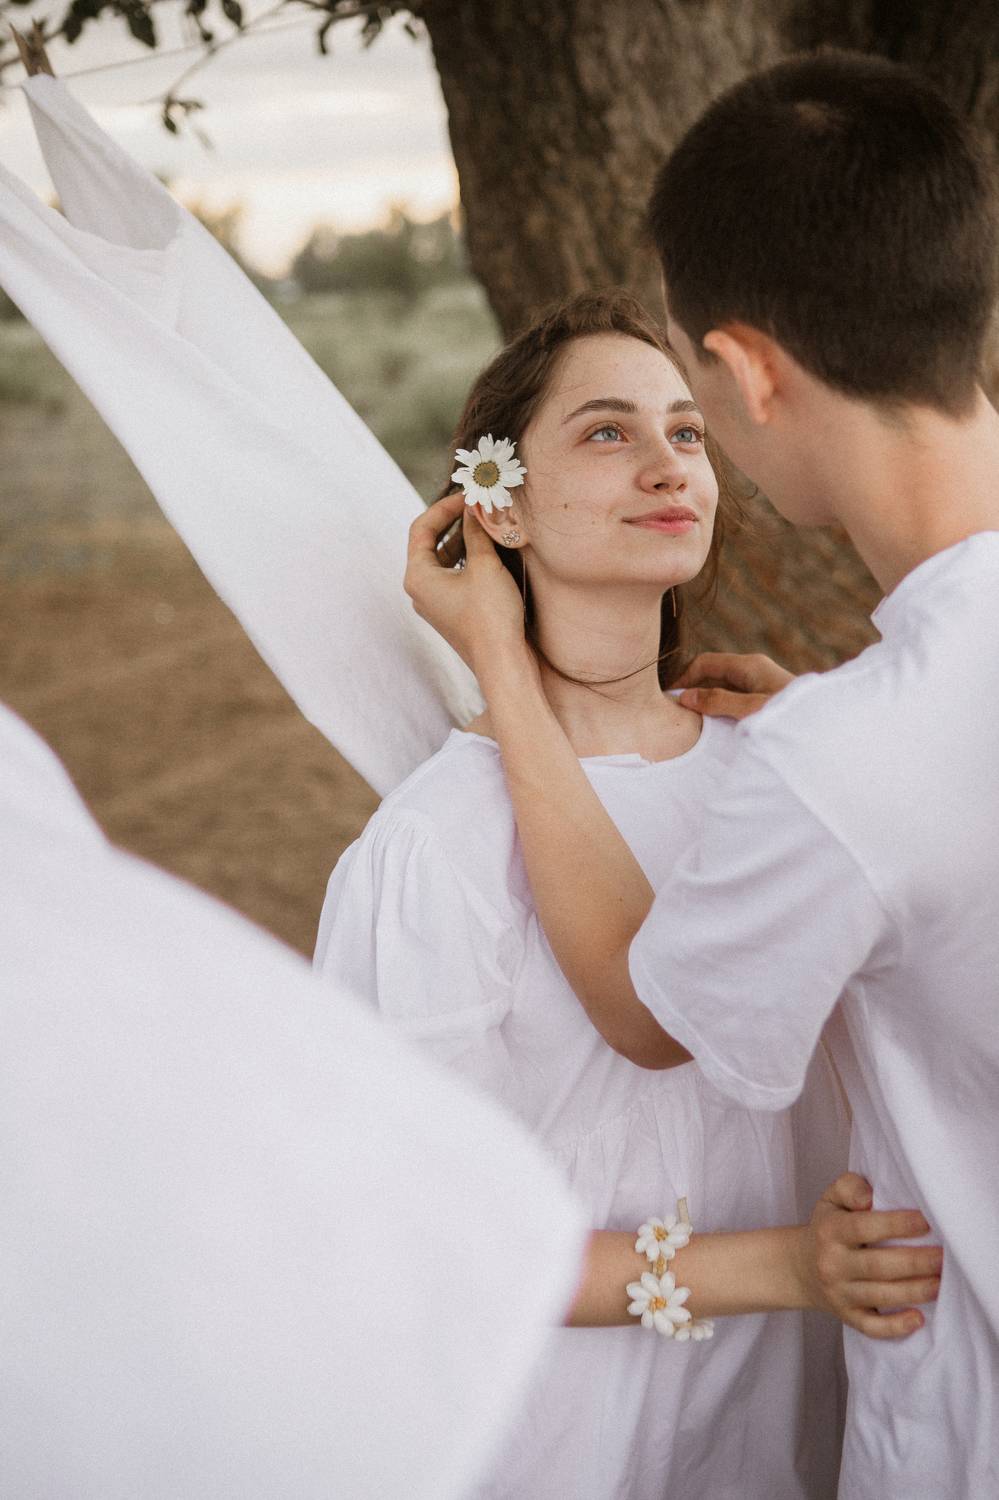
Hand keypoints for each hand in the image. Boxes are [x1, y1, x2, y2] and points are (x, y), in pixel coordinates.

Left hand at [404, 493, 530, 673]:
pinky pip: (454, 577)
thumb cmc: (490, 615)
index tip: (468, 496)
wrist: (503, 663)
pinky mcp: (452, 613)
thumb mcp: (485, 565)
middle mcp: (420, 591)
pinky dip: (468, 561)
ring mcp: (435, 604)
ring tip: (487, 525)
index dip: (444, 507)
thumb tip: (475, 506)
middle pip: (430, 544)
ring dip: (463, 541)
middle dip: (454, 523)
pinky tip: (489, 553)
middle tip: (477, 506)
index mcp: (417, 576)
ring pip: (444, 561)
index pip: (421, 528)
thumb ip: (477, 531)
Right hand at [674, 651, 794, 719]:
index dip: (685, 676)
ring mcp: (761, 684)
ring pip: (724, 687)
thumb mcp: (750, 710)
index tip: (668, 695)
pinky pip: (735, 698)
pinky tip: (715, 724)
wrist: (825, 728)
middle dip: (693, 688)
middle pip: (714, 673)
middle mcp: (755, 671)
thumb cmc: (790, 716)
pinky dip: (721, 707)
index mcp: (750, 665)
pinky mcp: (766, 699)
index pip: (706, 662)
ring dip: (707, 700)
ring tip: (690, 718)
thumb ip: (718, 702)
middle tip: (674, 708)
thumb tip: (686, 697)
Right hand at [798, 1172, 941, 1338]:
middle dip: (915, 1262)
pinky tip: (919, 1318)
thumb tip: (869, 1199)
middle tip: (944, 1257)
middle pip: (877, 1265)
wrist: (799, 1268)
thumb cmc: (827, 1228)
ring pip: (880, 1295)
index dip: (896, 1224)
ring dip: (914, 1291)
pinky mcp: (847, 1316)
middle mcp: (833, 1263)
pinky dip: (896, 1327)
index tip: (927, 1222)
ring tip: (941, 1283)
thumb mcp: (831, 1199)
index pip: (864, 1227)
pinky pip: (872, 1327)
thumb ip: (850, 1187)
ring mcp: (840, 1293)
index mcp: (830, 1230)